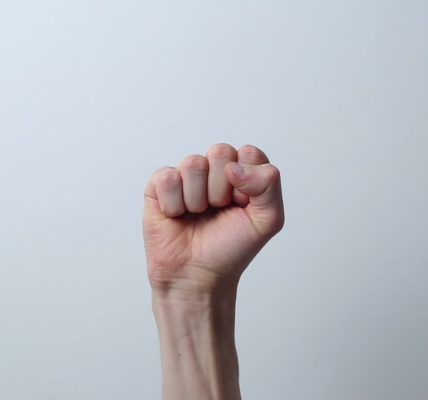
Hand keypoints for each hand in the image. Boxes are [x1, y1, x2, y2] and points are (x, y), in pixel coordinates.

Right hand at [142, 143, 284, 297]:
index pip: (249, 153)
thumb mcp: (268, 219)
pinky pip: (168, 178)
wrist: (197, 276)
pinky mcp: (159, 185)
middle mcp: (214, 170)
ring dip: (197, 199)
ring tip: (197, 215)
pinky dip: (174, 204)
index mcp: (242, 173)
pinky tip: (177, 216)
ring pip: (193, 163)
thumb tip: (233, 167)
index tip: (243, 206)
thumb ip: (268, 183)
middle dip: (221, 189)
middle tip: (218, 211)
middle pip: (220, 152)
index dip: (247, 182)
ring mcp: (186, 175)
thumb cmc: (231, 248)